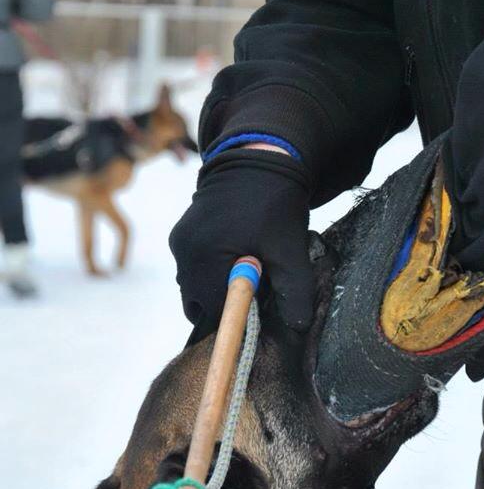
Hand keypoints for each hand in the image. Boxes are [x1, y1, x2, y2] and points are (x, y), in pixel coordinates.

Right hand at [169, 147, 313, 339]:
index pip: (215, 313)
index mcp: (206, 260)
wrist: (258, 161)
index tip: (258, 304)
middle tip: (254, 287)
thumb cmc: (276, 207)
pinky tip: (234, 254)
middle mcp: (184, 253)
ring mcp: (179, 244)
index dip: (238, 316)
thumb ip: (294, 292)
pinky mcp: (179, 236)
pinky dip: (210, 271)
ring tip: (247, 267)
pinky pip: (191, 269)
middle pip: (199, 304)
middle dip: (225, 304)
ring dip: (217, 287)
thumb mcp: (290, 251)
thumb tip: (298, 327)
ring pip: (194, 288)